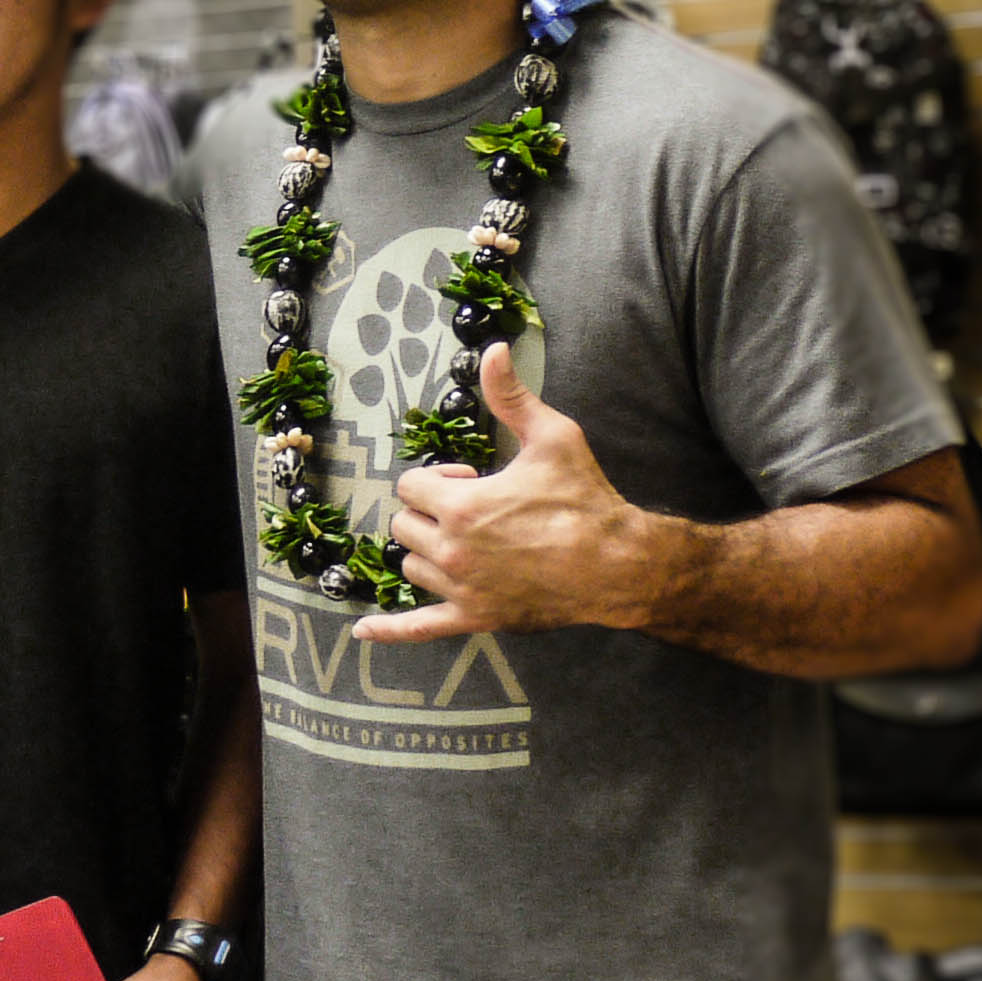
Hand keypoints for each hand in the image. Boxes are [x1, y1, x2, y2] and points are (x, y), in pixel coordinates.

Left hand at [357, 341, 647, 643]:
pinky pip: (420, 627)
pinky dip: (391, 630)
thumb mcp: (552, 437)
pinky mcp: (475, 618)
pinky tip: (363, 631)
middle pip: (404, 525)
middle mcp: (450, 550)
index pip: (410, 485)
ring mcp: (460, 588)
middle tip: (472, 510)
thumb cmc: (584, 500)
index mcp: (459, 506)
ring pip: (411, 566)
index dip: (437, 478)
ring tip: (467, 543)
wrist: (618, 565)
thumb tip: (493, 349)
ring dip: (427, 552)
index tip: (471, 478)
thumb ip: (512, 396)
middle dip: (429, 512)